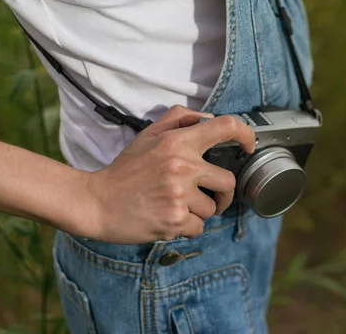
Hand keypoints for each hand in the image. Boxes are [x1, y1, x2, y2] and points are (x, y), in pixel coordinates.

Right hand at [77, 105, 255, 244]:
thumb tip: (208, 118)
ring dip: (199, 212)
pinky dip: (188, 227)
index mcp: (177, 142)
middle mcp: (182, 166)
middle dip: (222, 193)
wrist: (96, 202)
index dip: (246, 135)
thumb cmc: (125, 170)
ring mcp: (178, 194)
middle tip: (208, 196)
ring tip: (175, 206)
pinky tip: (168, 219)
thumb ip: (178, 119)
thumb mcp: (148, 136)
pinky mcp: (173, 220)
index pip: (225, 127)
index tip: (248, 147)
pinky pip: (199, 227)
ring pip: (213, 209)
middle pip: (228, 181)